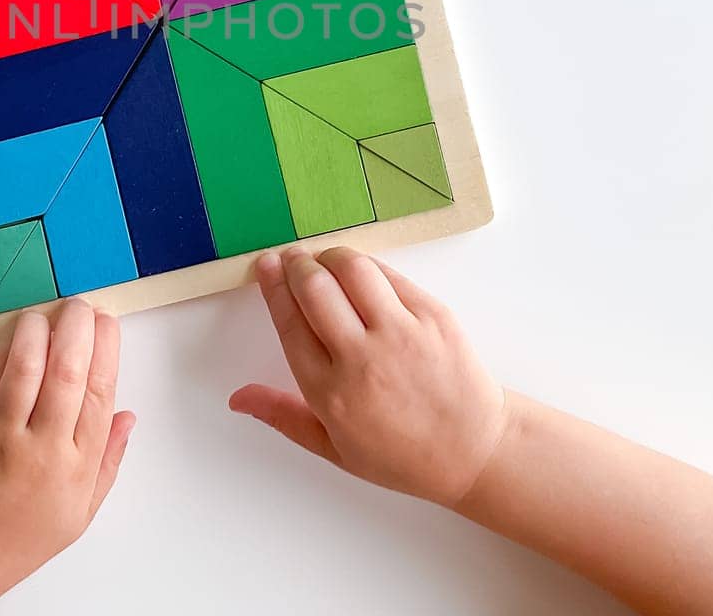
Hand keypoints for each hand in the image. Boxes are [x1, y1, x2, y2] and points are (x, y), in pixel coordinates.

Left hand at [0, 299, 134, 610]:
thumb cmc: (16, 539)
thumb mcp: (78, 514)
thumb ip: (107, 462)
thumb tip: (127, 417)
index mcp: (74, 469)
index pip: (100, 393)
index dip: (107, 350)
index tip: (108, 324)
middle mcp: (38, 449)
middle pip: (68, 372)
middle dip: (78, 328)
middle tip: (80, 307)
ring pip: (25, 366)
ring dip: (40, 330)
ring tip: (46, 315)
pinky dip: (4, 350)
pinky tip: (16, 337)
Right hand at [229, 246, 506, 509]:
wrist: (475, 450)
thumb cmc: (401, 455)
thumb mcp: (334, 449)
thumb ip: (284, 417)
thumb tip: (237, 398)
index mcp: (331, 393)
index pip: (290, 324)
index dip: (274, 288)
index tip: (267, 267)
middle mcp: (362, 358)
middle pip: (315, 288)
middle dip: (297, 264)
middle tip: (292, 258)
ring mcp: (401, 333)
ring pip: (353, 269)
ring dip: (331, 256)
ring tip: (325, 261)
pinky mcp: (433, 315)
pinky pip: (390, 275)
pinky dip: (368, 267)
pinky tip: (360, 273)